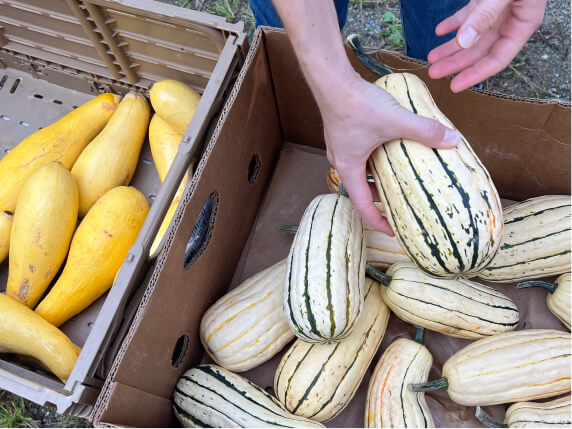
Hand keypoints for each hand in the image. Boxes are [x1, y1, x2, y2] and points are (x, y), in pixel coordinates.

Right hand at [322, 74, 460, 234]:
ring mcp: (339, 145)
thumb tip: (453, 140)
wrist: (333, 81)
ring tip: (394, 175)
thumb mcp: (396, 122)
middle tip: (397, 202)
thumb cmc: (358, 106)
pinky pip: (357, 153)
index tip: (392, 229)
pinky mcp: (341, 131)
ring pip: (357, 170)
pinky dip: (371, 158)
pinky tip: (385, 145)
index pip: (362, 205)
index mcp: (349, 168)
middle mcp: (340, 161)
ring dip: (374, 176)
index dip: (377, 221)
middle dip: (378, 197)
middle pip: (359, 188)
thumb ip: (425, 131)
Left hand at [428, 0, 546, 91]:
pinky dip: (453, 23)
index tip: (454, 85)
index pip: (498, 58)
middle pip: (480, 49)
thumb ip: (485, 16)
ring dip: (450, 46)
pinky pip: (468, 16)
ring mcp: (498, 9)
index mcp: (523, 23)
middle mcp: (511, 20)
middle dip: (455, 62)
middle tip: (433, 72)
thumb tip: (464, 42)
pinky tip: (439, 32)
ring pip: (471, 35)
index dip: (475, 74)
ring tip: (431, 57)